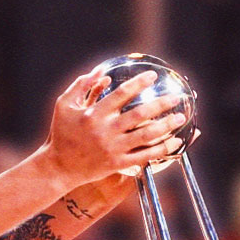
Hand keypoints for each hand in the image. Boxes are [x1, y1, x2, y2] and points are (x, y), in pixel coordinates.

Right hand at [44, 68, 184, 186]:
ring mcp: (113, 148)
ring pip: (146, 136)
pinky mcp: (118, 164)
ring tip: (180, 117)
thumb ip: (81, 86)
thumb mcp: (64, 105)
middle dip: (160, 104)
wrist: (59, 167)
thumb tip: (101, 72)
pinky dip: (161, 149)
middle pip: (139, 114)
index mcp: (94, 114)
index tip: (153, 75)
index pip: (122, 94)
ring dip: (166, 126)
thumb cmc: (61, 133)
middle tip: (176, 97)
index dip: (139, 83)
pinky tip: (174, 142)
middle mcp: (106, 130)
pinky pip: (144, 156)